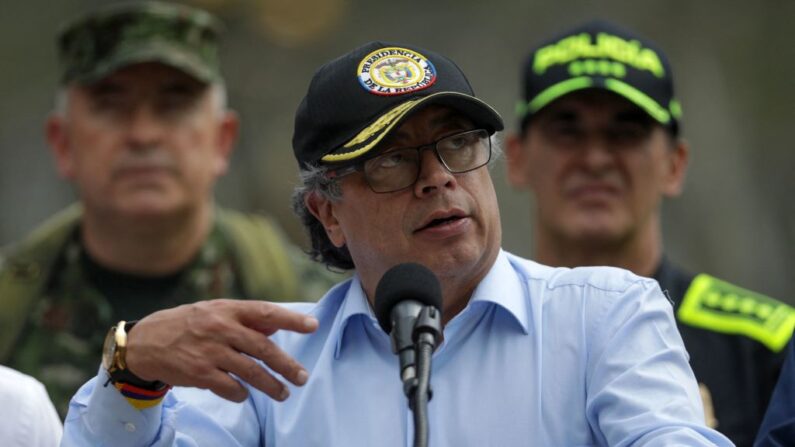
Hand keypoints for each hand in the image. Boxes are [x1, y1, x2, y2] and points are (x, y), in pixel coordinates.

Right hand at [123, 299, 317, 402]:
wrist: (145, 342)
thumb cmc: (188, 324)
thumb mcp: (215, 312)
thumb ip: (246, 318)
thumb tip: (277, 323)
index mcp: (227, 309)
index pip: (266, 311)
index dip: (291, 319)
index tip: (313, 325)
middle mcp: (220, 328)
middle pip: (263, 347)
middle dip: (286, 364)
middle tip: (302, 377)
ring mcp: (209, 352)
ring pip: (250, 371)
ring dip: (271, 385)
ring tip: (284, 393)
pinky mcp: (199, 373)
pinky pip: (230, 388)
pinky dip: (241, 393)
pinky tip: (245, 394)